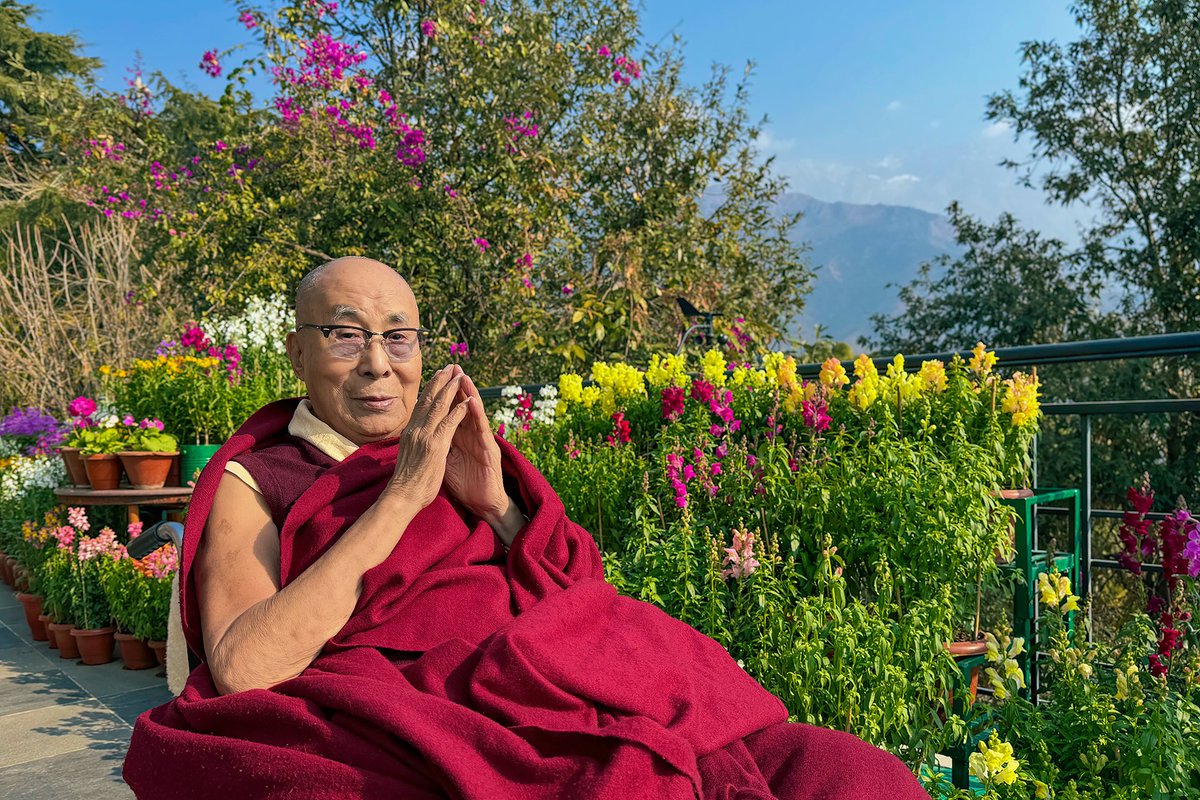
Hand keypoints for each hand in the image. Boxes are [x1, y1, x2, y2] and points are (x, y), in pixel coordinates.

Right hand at [385, 365, 471, 513]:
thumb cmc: (406, 481)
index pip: (421, 404)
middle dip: (441, 381)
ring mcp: (424, 436)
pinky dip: (459, 410)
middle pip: (429, 399)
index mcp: (410, 431)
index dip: (431, 388)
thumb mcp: (409, 454)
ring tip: (460, 376)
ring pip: (439, 407)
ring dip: (451, 389)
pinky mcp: (435, 446)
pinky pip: (450, 423)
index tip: (438, 375)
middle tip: (450, 367)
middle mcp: (415, 429)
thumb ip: (414, 441)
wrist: (402, 496)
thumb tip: (416, 433)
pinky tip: (468, 401)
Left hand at [443, 370, 515, 530]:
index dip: (444, 394)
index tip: (435, 377)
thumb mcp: (446, 460)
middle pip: (463, 406)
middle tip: (452, 366)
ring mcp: (482, 441)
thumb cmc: (465, 483)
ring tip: (464, 376)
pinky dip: (477, 414)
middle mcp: (471, 435)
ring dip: (470, 393)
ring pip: (475, 413)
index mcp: (459, 436)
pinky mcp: (489, 451)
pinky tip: (473, 401)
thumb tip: (424, 433)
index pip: (450, 411)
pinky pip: (482, 430)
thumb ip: (439, 443)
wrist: (482, 503)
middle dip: (457, 386)